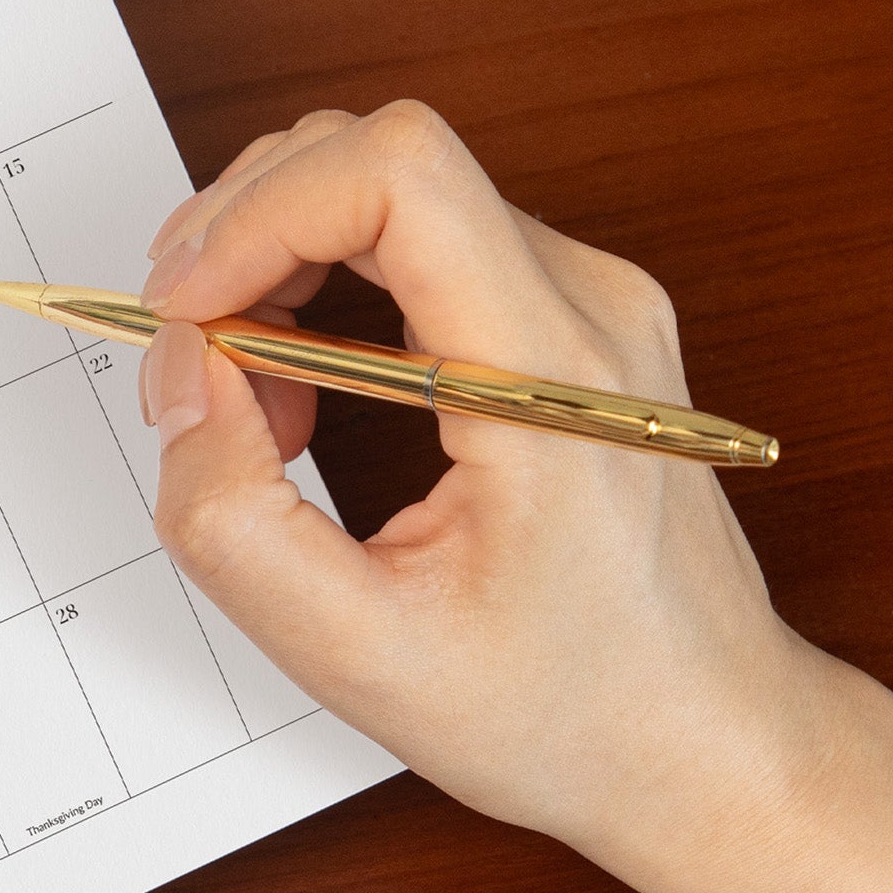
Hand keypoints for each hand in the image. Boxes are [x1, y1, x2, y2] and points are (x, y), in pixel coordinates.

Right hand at [136, 103, 892, 892]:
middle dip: (243, 238)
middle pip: (375, 154)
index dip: (260, 211)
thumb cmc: (572, 712)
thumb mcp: (361, 657)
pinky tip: (306, 394)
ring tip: (249, 398)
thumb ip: (234, 521)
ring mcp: (587, 295)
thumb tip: (189, 383)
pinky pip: (416, 235)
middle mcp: (587, 302)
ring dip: (277, 265)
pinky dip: (325, 290)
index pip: (398, 169)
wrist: (705, 738)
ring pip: (385, 185)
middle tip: (190, 371)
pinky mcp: (566, 310)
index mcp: (551, 375)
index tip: (188, 310)